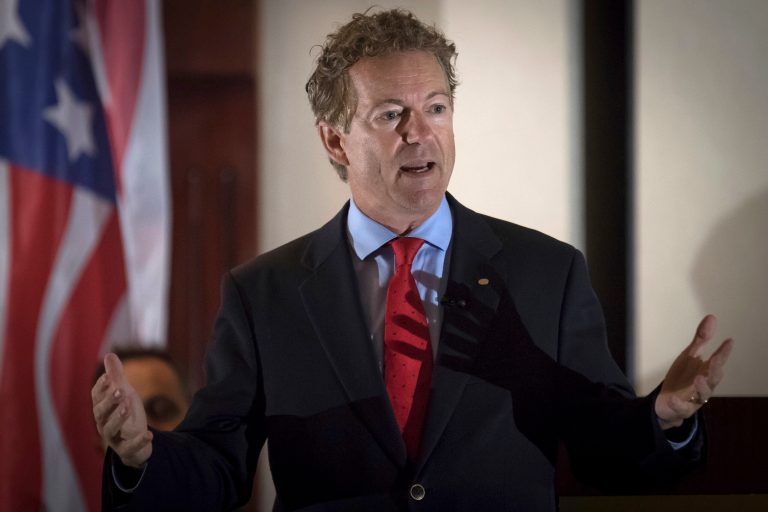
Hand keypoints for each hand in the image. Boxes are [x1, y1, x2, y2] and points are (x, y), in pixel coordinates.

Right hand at [91, 353, 152, 467]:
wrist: (136, 442)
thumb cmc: (126, 414)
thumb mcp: (124, 394)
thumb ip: (117, 376)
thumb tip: (109, 354)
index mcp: (101, 409)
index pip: (96, 397)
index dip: (101, 387)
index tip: (109, 377)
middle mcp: (103, 424)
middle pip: (100, 413)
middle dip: (109, 401)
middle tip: (120, 390)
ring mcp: (114, 438)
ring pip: (110, 430)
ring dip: (118, 418)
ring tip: (128, 406)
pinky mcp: (127, 451)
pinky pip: (130, 448)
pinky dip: (138, 441)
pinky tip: (148, 434)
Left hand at [655, 315, 733, 428]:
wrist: (666, 401)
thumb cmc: (683, 377)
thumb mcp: (689, 355)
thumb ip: (701, 339)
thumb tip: (712, 317)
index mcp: (707, 371)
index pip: (718, 361)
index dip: (724, 352)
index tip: (729, 340)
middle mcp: (704, 385)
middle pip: (714, 379)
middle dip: (716, 369)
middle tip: (715, 359)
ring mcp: (694, 398)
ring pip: (703, 395)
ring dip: (702, 387)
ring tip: (698, 378)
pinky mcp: (681, 409)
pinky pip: (682, 408)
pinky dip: (678, 404)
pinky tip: (673, 398)